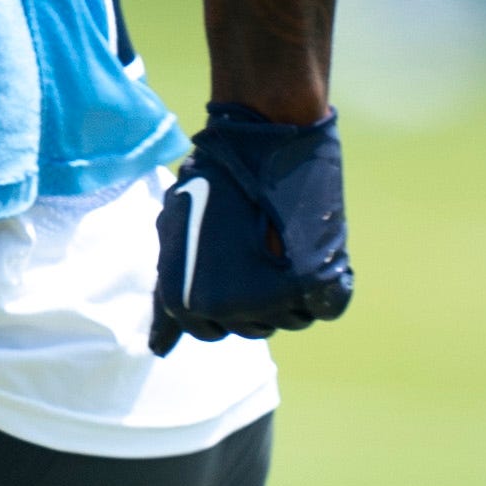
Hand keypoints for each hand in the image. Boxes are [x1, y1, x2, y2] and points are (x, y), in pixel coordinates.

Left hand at [150, 102, 353, 351]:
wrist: (260, 135)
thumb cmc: (213, 180)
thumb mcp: (175, 236)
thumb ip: (166, 294)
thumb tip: (157, 350)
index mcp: (188, 303)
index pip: (211, 330)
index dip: (223, 296)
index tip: (231, 263)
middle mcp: (228, 310)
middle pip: (254, 328)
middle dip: (257, 294)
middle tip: (259, 245)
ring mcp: (273, 300)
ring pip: (292, 319)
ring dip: (293, 289)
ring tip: (283, 241)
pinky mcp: (316, 282)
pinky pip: (327, 307)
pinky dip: (326, 286)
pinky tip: (312, 251)